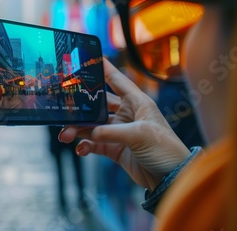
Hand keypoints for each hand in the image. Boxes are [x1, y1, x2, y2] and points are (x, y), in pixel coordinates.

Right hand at [59, 59, 189, 190]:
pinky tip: (80, 149)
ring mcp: (120, 131)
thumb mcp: (139, 136)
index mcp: (137, 103)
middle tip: (65, 110)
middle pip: (98, 105)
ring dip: (78, 129)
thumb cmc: (165, 150)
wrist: (171, 178)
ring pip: (92, 126)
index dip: (103, 69)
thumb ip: (111, 132)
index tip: (87, 59)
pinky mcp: (115, 148)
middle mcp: (127, 114)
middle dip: (81, 108)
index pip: (117, 80)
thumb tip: (88, 132)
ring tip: (65, 135)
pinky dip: (85, 146)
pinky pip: (94, 143)